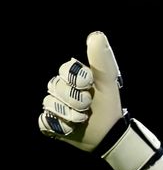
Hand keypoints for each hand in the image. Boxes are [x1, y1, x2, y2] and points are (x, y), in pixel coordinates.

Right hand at [37, 31, 162, 169]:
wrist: (109, 134)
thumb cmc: (109, 105)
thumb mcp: (107, 81)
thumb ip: (101, 59)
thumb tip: (96, 35)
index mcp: (72, 77)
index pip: (65, 71)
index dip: (77, 80)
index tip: (90, 86)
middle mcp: (60, 89)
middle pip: (56, 88)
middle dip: (76, 100)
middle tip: (89, 107)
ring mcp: (53, 106)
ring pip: (50, 105)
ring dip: (70, 115)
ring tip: (83, 119)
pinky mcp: (50, 124)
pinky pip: (46, 122)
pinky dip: (60, 127)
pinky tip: (71, 128)